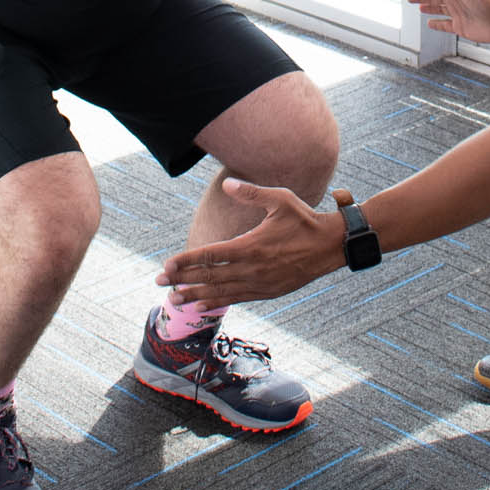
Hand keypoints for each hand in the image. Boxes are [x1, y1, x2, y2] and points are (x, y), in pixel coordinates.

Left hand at [155, 179, 347, 308]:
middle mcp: (252, 268)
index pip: (210, 255)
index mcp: (251, 245)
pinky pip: (237, 298)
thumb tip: (227, 184)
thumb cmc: (305, 219)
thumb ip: (251, 194)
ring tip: (174, 300)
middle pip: (209, 276)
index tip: (166, 265)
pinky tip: (203, 305)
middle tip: (158, 283)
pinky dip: (218, 302)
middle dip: (181, 280)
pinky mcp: (268, 292)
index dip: (185, 261)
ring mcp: (260, 283)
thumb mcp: (280, 199)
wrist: (331, 246)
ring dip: (195, 295)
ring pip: (221, 291)